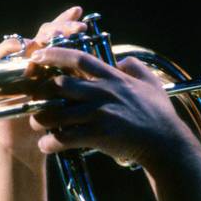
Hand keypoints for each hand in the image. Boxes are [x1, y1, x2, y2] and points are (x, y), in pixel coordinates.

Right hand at [0, 5, 88, 160]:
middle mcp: (39, 61)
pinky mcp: (5, 75)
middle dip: (61, 27)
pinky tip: (22, 47)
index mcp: (57, 65)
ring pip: (28, 41)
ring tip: (52, 37)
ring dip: (40, 38)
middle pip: (47, 34)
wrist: (29, 145)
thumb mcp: (77, 103)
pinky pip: (2, 55)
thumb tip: (120, 66)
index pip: (64, 37)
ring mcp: (21, 66)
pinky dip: (9, 48)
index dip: (70, 23)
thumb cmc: (56, 124)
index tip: (82, 17)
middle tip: (76, 26)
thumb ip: (91, 84)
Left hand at [26, 46, 195, 170]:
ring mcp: (100, 114)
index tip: (38, 55)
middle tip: (34, 98)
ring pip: (56, 113)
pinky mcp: (98, 135)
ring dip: (40, 119)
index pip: (79, 58)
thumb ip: (135, 67)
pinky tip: (48, 146)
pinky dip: (51, 143)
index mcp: (113, 78)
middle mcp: (103, 92)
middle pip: (59, 85)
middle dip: (41, 92)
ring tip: (37, 125)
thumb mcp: (151, 83)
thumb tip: (121, 60)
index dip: (55, 54)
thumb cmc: (159, 114)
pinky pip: (65, 138)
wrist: (166, 144)